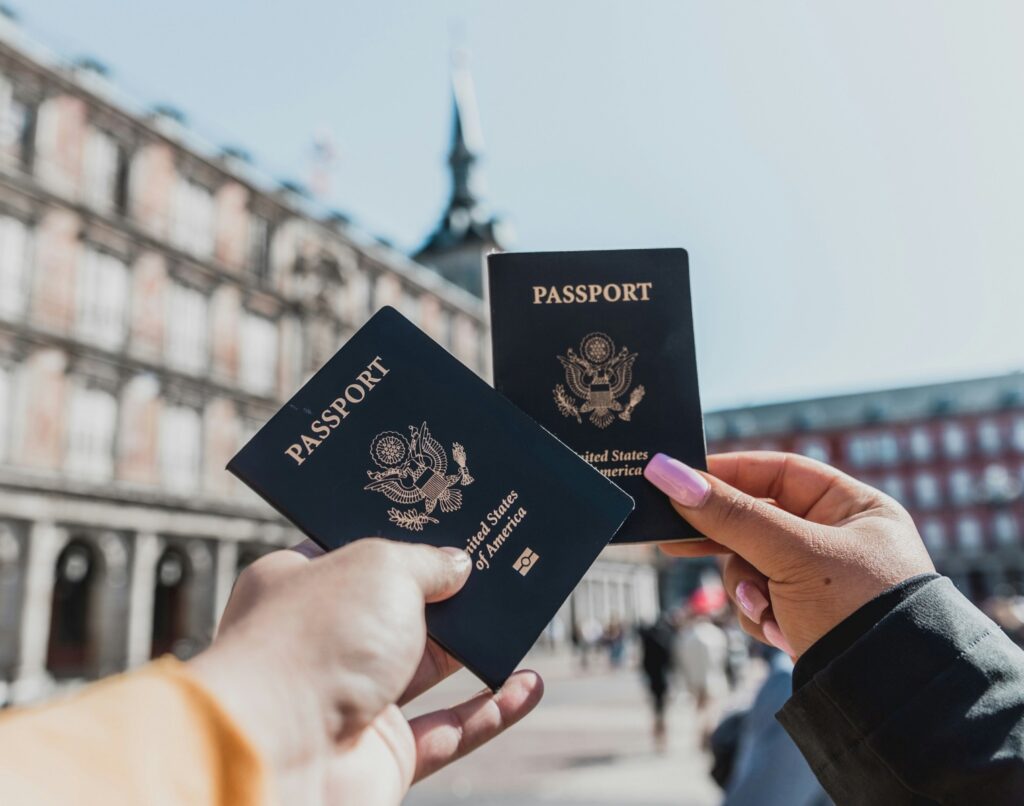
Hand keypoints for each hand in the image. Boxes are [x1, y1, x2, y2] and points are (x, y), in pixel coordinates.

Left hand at [188, 538, 543, 804]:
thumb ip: (426, 562)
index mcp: (300, 585)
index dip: (403, 535)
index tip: (448, 519)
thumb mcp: (381, 567)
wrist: (278, 755)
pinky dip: (492, 711)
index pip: (355, 551)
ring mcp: (352, 701)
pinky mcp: (382, 755)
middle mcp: (323, 642)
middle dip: (448, 591)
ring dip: (476, 648)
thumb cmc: (315, 641)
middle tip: (497, 563)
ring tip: (521, 616)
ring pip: (429, 669)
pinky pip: (450, 731)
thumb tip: (458, 564)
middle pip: (399, 610)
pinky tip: (528, 686)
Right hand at [645, 451, 933, 656]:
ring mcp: (821, 581)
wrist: (889, 700)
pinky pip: (760, 601)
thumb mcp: (790, 553)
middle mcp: (839, 539)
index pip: (779, 472)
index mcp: (854, 507)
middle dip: (726, 542)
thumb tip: (666, 472)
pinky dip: (761, 615)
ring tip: (764, 608)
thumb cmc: (857, 609)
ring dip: (747, 588)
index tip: (680, 478)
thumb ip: (728, 514)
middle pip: (757, 521)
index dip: (729, 474)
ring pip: (750, 565)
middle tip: (674, 540)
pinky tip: (781, 633)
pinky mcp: (806, 617)